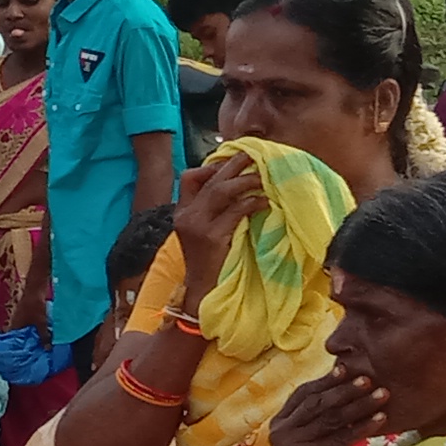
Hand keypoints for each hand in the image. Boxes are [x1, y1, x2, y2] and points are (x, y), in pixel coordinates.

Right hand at [167, 156, 268, 297]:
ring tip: (262, 177)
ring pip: (220, 191)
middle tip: (252, 155)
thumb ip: (212, 211)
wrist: (202, 291)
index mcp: (181, 213)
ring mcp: (196, 226)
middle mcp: (185, 216)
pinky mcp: (211, 237)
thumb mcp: (203, 233)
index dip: (211, 167)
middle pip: (208, 181)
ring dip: (244, 181)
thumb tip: (237, 188)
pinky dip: (251, 203)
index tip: (232, 164)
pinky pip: (234, 212)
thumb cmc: (208, 262)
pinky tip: (264, 202)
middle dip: (232, 165)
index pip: (189, 178)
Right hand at [264, 364, 390, 445]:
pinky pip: (342, 436)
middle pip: (317, 403)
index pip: (303, 394)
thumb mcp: (324, 434)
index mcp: (280, 423)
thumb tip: (343, 370)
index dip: (326, 381)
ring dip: (360, 405)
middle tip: (369, 379)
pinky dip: (364, 426)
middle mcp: (280, 432)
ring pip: (332, 418)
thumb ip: (325, 410)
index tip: (347, 368)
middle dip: (345, 390)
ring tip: (383, 394)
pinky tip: (382, 419)